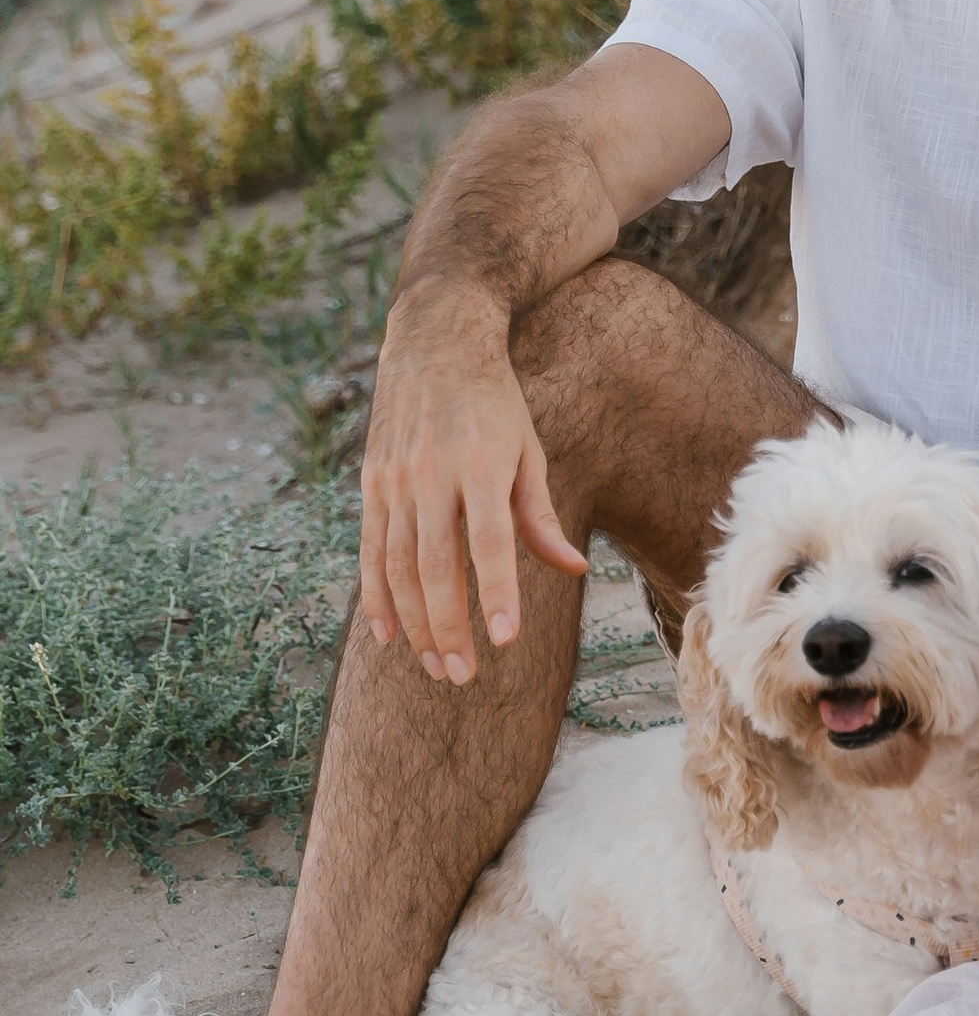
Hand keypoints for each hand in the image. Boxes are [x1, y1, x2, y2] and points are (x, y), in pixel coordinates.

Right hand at [359, 285, 585, 681]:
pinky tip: (387, 634)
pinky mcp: (371, 482)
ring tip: (433, 666)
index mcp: (482, 465)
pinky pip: (369, 549)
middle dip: (447, 627)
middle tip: (462, 675)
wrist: (436, 341)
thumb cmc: (495, 403)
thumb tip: (573, 569)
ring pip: (396, 566)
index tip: (504, 641)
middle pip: (435, 566)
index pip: (488, 542)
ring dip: (413, 623)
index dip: (495, 593)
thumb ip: (541, 515)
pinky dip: (375, 596)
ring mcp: (394, 479)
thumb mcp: (530, 450)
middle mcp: (432, 474)